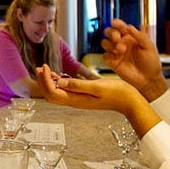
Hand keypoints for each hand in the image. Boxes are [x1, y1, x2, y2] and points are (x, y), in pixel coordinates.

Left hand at [37, 65, 162, 137]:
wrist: (129, 101)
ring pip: (57, 92)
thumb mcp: (97, 87)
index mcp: (76, 100)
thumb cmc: (116, 93)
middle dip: (43, 81)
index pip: (52, 92)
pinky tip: (58, 74)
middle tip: (40, 67)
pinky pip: (66, 90)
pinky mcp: (83, 95)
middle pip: (51, 94)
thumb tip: (60, 82)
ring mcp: (78, 99)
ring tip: (45, 69)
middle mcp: (75, 101)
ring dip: (49, 81)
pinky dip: (59, 82)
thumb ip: (78, 85)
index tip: (45, 67)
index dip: (45, 80)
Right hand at [100, 19, 166, 99]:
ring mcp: (117, 53)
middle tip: (117, 37)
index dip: (117, 23)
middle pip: (109, 33)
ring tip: (121, 49)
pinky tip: (117, 57)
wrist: (149, 80)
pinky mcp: (113, 62)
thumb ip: (140, 36)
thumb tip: (129, 27)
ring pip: (105, 43)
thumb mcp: (149, 47)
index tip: (115, 23)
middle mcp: (122, 43)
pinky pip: (105, 55)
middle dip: (111, 33)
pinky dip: (109, 54)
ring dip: (110, 44)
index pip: (120, 27)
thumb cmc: (151, 63)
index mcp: (131, 37)